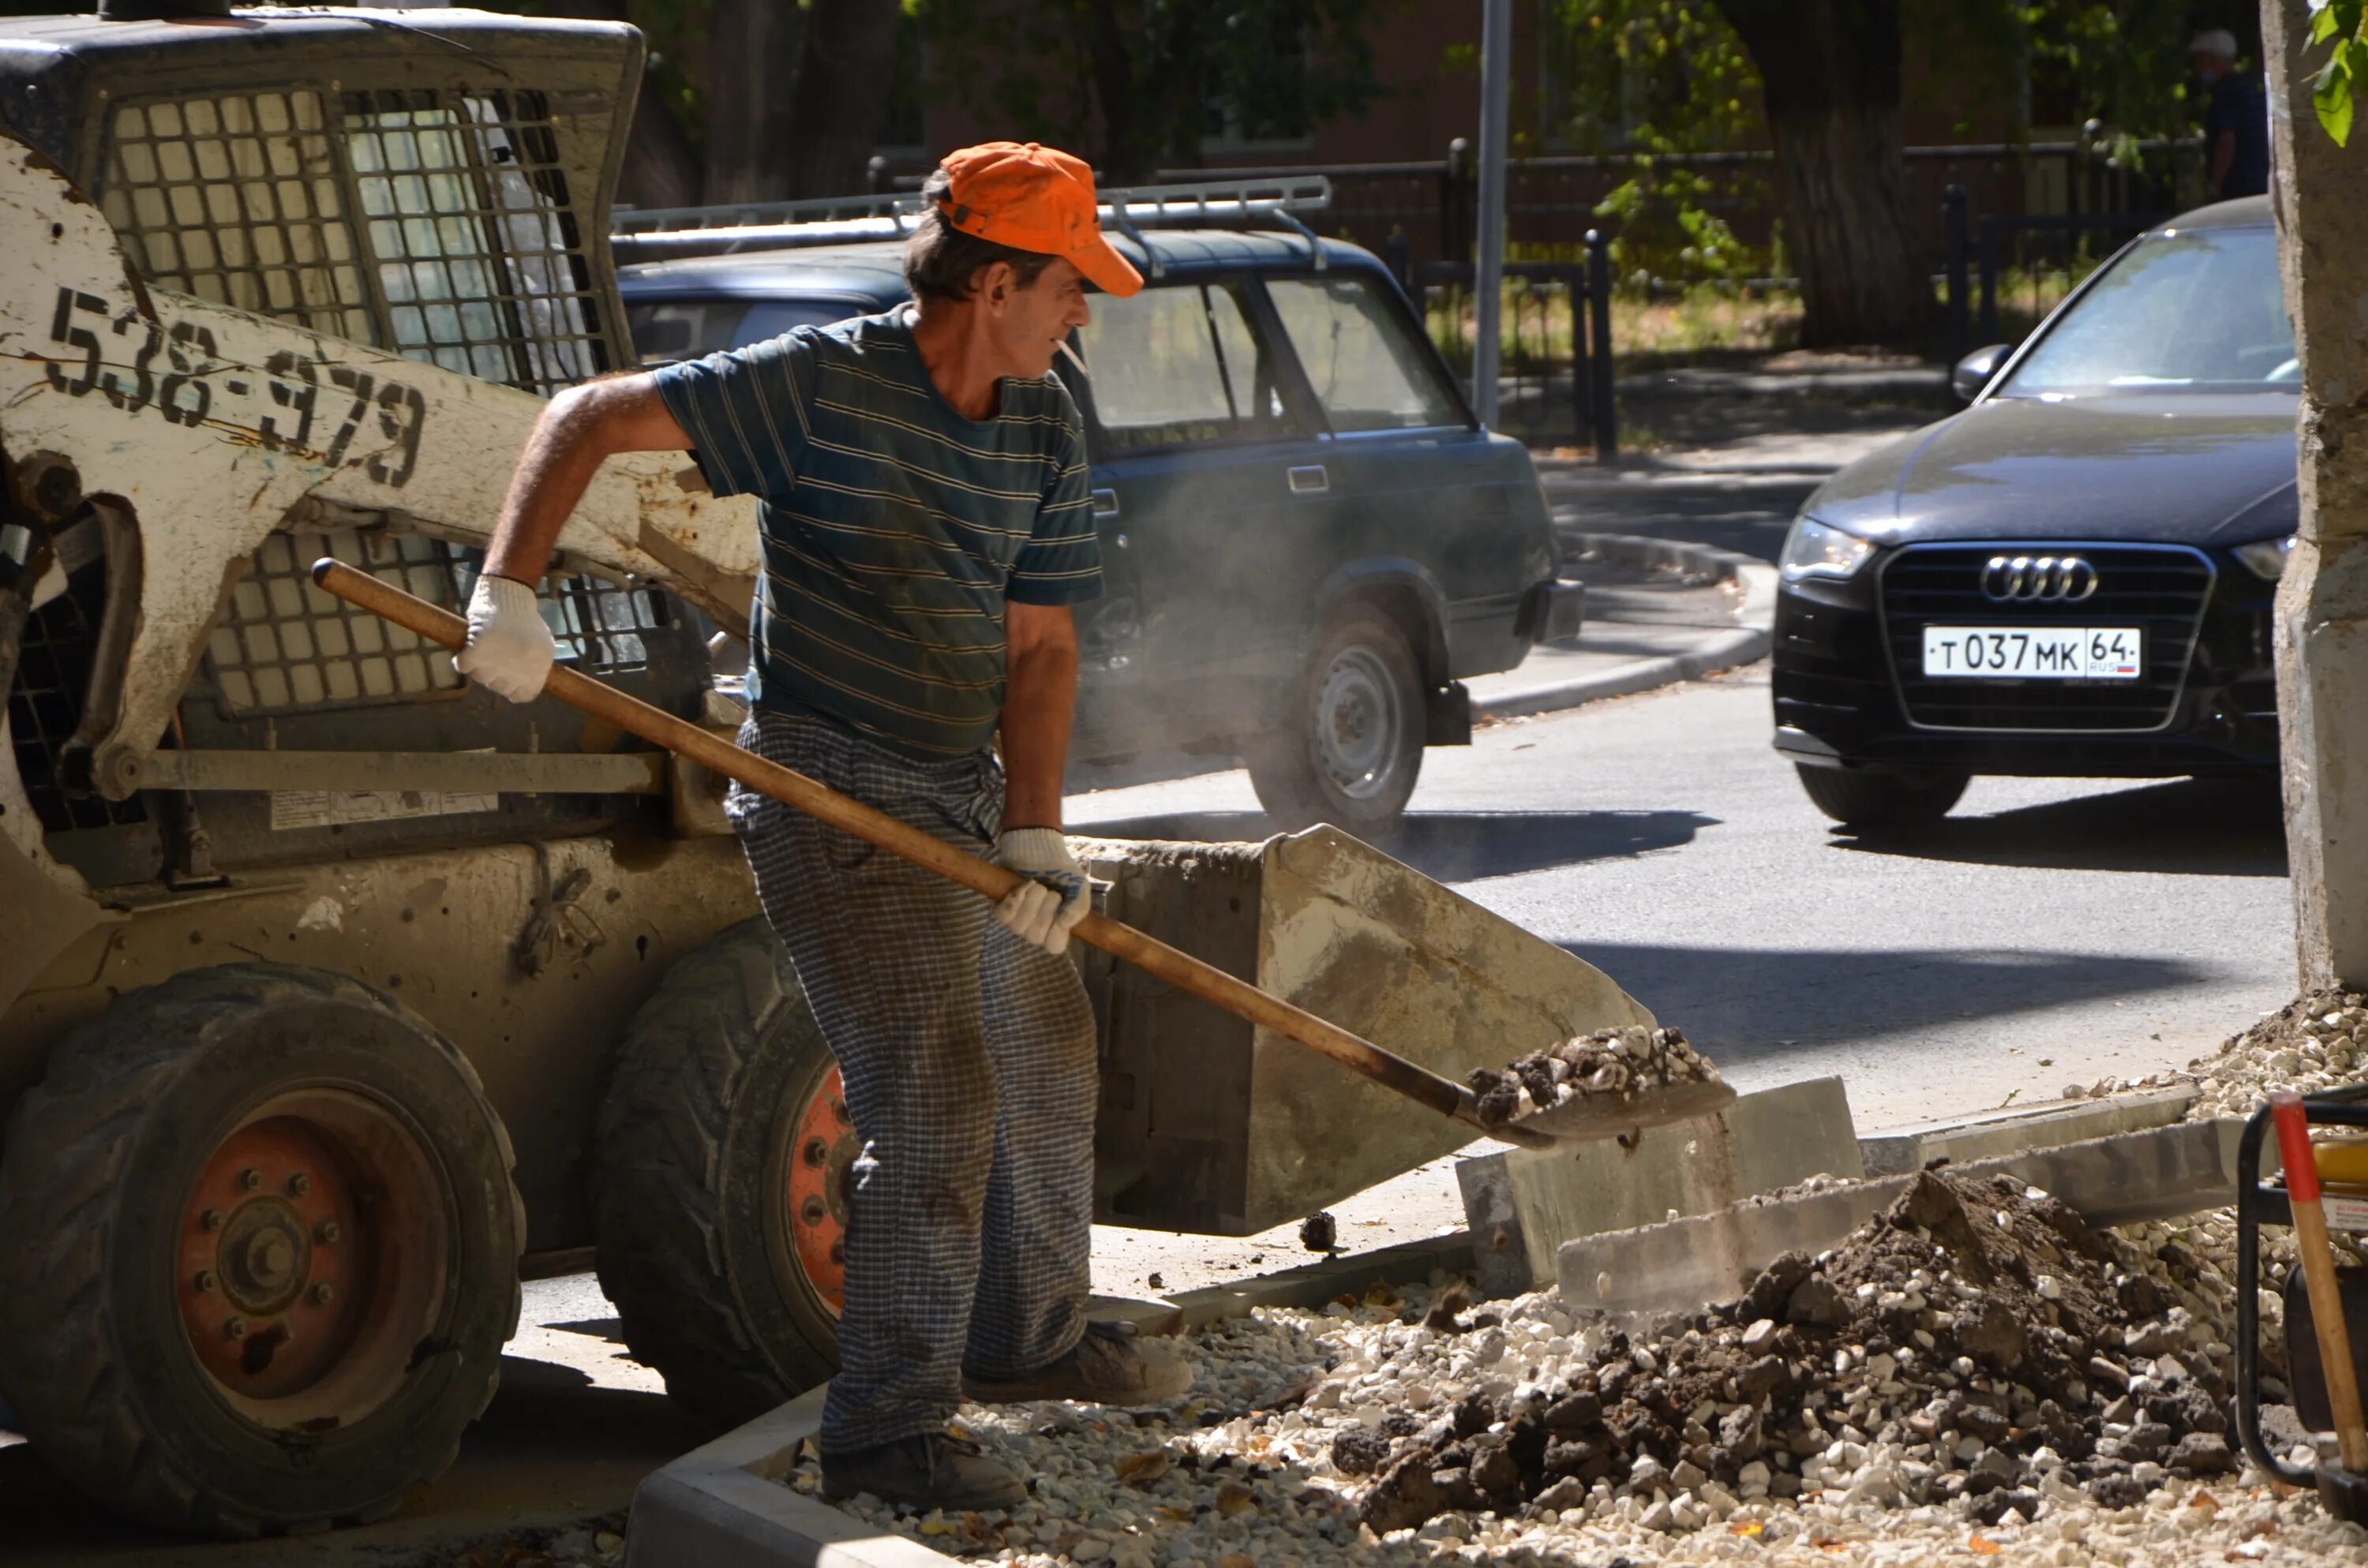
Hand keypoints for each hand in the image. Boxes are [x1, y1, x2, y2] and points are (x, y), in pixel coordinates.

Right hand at [452, 573, 553, 701]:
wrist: (508, 594)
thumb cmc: (524, 620)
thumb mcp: (542, 647)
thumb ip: (534, 670)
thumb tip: (520, 694)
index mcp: (538, 668)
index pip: (522, 696)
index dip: (513, 688)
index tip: (508, 676)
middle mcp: (520, 669)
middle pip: (498, 687)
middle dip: (495, 674)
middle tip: (495, 656)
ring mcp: (498, 661)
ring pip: (480, 678)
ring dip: (478, 666)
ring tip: (485, 648)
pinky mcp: (477, 650)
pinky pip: (463, 666)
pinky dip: (462, 659)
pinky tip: (467, 649)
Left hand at [990, 827, 1089, 955]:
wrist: (1041, 848)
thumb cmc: (1062, 871)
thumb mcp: (1079, 886)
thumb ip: (1079, 906)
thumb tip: (1065, 923)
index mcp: (1056, 927)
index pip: (1054, 947)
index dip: (1056, 934)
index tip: (1061, 915)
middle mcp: (1035, 926)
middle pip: (1035, 937)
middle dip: (1045, 912)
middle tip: (1052, 892)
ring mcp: (1018, 918)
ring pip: (1018, 927)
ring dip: (1031, 903)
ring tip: (1038, 885)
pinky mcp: (1003, 906)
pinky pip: (1003, 915)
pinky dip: (1015, 899)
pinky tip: (1024, 886)